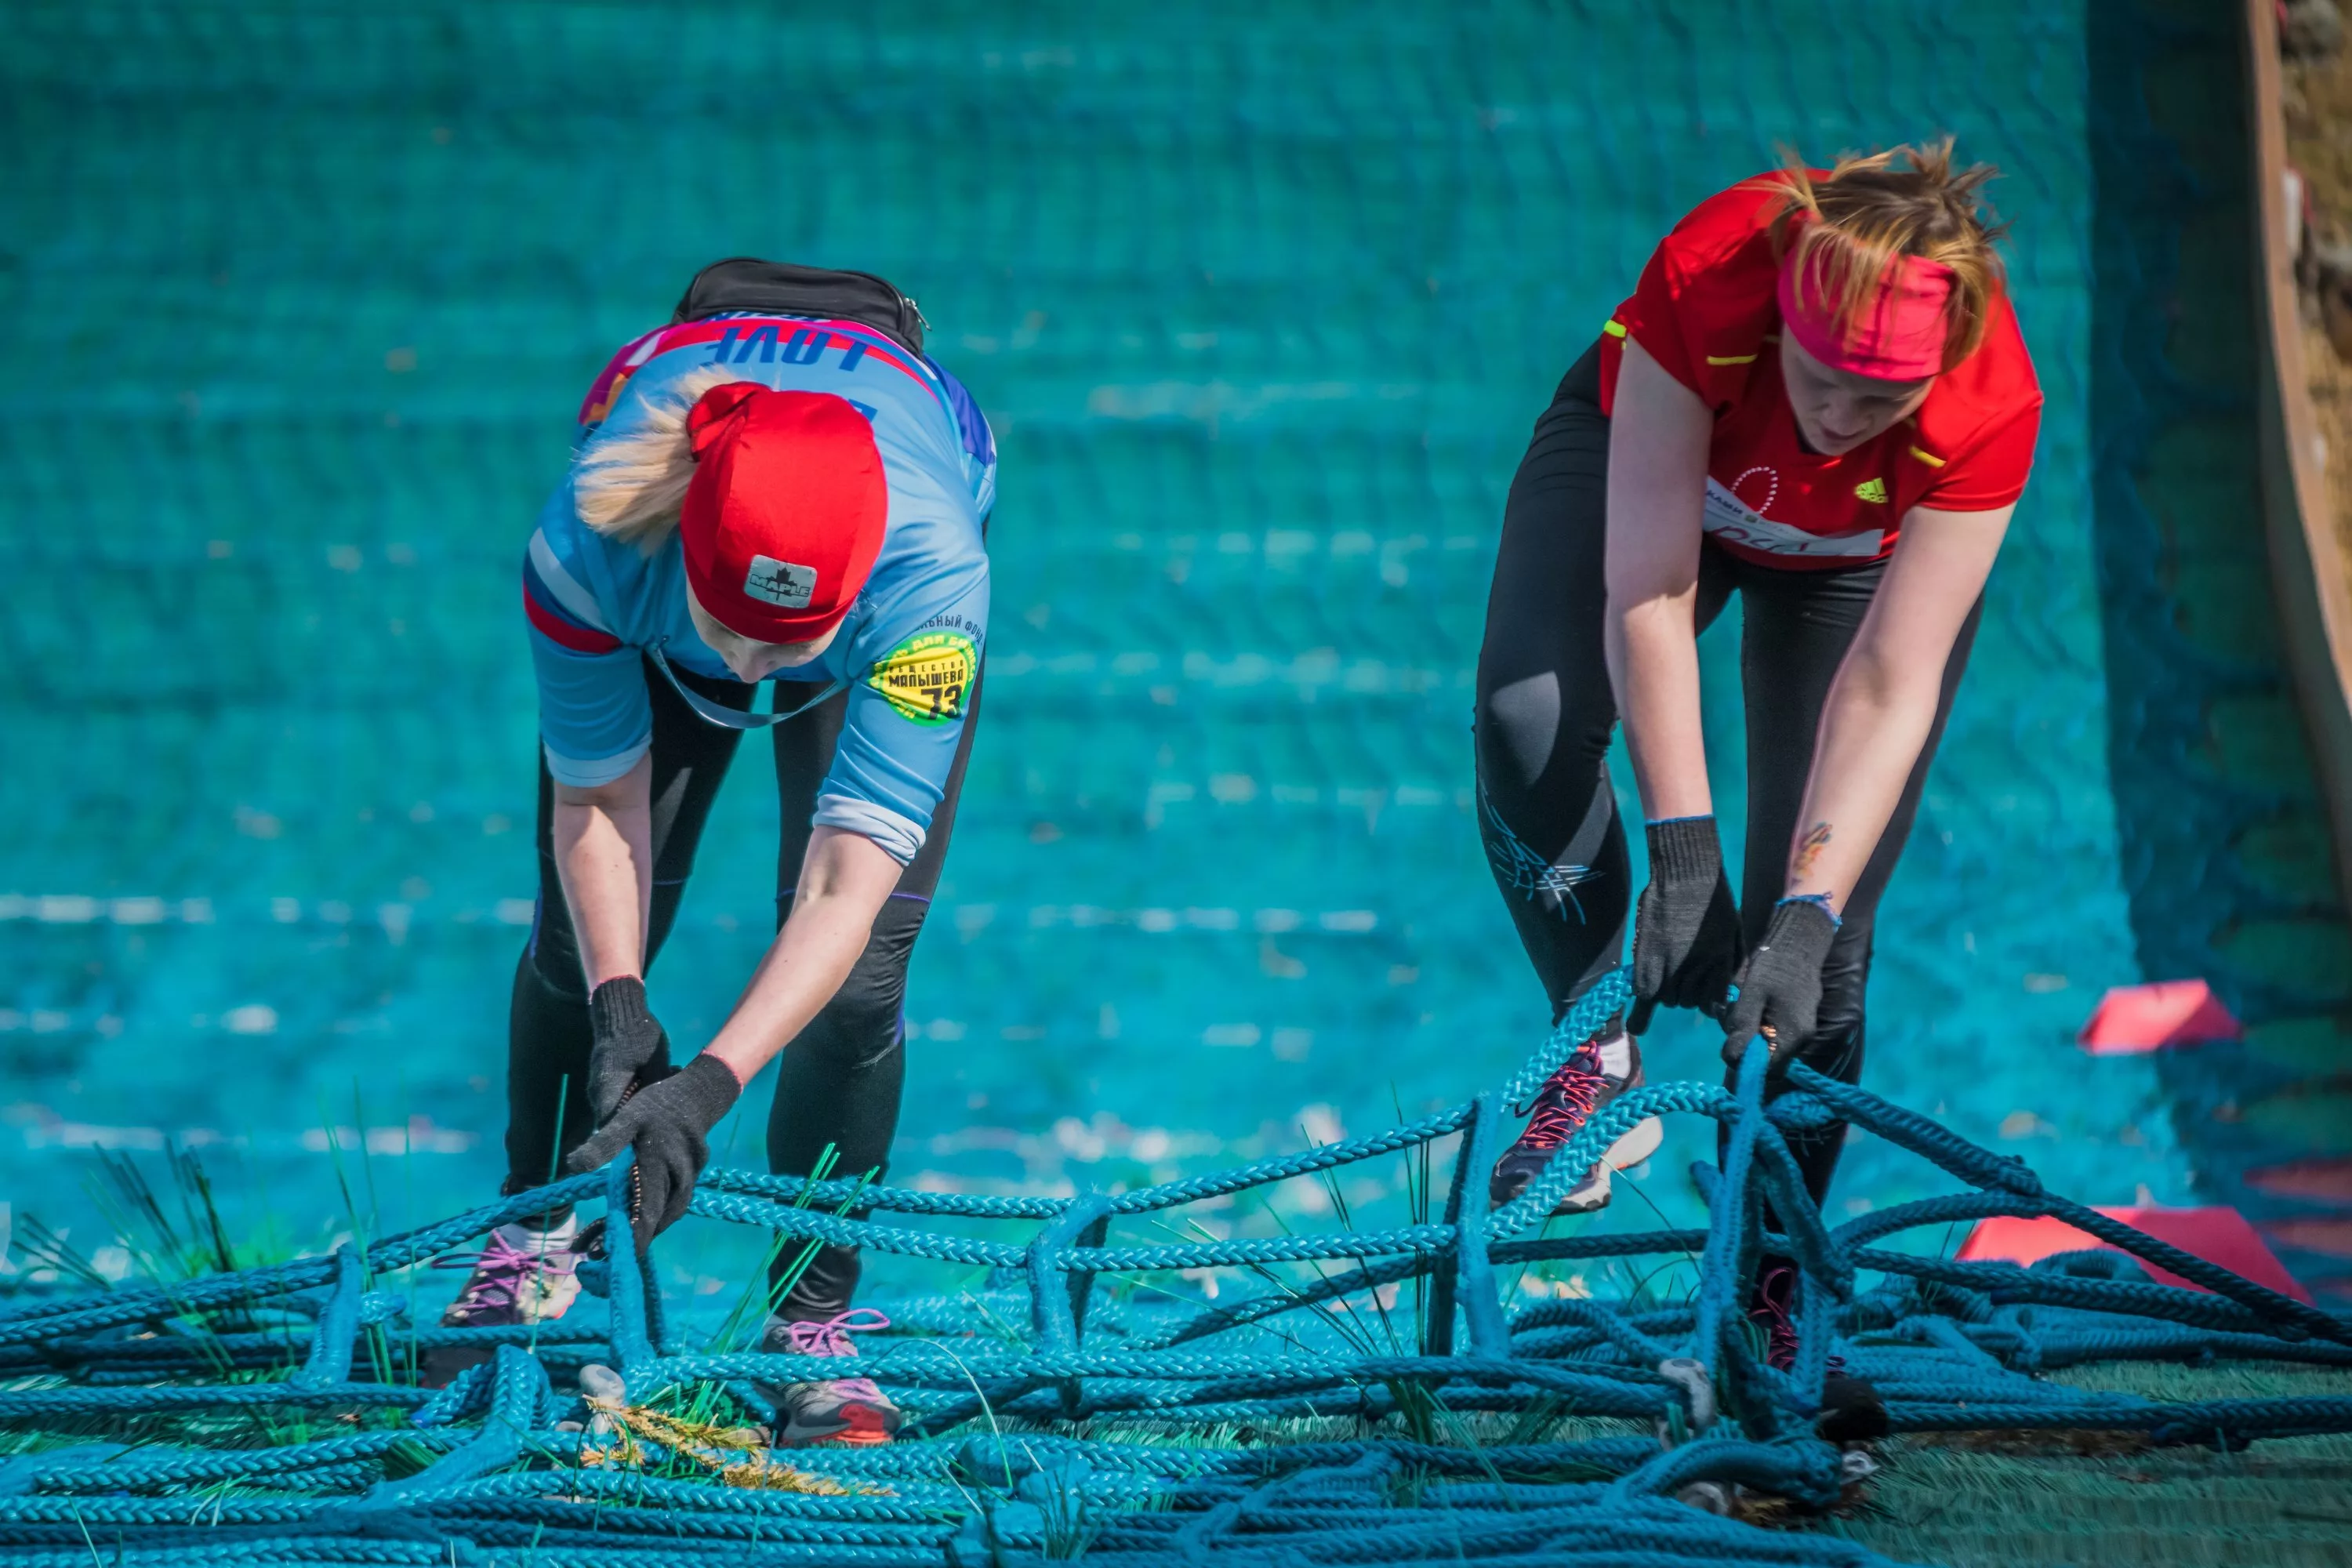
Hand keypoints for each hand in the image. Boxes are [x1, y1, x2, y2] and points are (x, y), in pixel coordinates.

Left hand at [565, 1054, 741, 1248]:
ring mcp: (686, 1181)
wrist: (702, 1093)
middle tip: (593, 1253)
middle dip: (626, 1241)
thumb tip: (573, 1165)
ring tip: (606, 1240)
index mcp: (659, 1169)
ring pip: (663, 1216)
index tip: (612, 1259)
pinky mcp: (688, 1179)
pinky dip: (650, 1215)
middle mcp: (676, 1181)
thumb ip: (604, 1143)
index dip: (632, 1239)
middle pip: (653, 1221)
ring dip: (638, 1230)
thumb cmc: (660, 1104)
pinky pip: (669, 1205)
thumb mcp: (628, 1117)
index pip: (646, 1214)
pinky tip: (632, 1215)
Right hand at [587, 977, 671, 1124]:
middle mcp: (599, 1093)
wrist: (621, 1012)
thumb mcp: (656, 1064)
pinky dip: (638, 1097)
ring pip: (620, 1108)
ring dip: (640, 1108)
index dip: (630, 1138)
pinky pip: (620, 1097)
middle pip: (616, 1120)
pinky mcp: (607, 1081)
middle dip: (639, 1125)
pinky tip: (658, 1090)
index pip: (612, 1127)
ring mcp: (600, 1087)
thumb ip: (656, 1091)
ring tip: (666, 1103)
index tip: (653, 1140)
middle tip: (666, 1123)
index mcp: (607, 1091)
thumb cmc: (639, 1036)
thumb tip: (663, 1114)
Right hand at [1629, 816, 1743, 1032]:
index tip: (1706, 1001)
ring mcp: (1671, 969)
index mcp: (1721, 964)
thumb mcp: (1734, 933)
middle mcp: (1697, 971)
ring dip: (1667, 991)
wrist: (1687, 875)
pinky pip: (1645, 996)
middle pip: (1688, 1002)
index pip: (1715, 1003)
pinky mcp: (1646, 963)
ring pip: (1668, 999)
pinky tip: (1639, 1024)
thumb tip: (1731, 988)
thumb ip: (1733, 963)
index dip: (1710, 1004)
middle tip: (1682, 972)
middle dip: (1686, 993)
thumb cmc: (1714, 899)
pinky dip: (1643, 1011)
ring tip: (1664, 972)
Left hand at [1720, 898, 1840, 1069]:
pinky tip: (1748, 1005)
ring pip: (1767, 1047)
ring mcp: (1801, 1032)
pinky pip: (1771, 1035)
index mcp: (1792, 1036)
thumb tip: (1733, 1059)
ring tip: (1737, 1006)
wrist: (1796, 945)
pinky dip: (1756, 1025)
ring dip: (1747, 1032)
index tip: (1731, 1041)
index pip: (1768, 1070)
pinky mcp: (1796, 1023)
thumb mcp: (1751, 996)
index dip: (1746, 1062)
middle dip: (1744, 1045)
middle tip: (1731, 1018)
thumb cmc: (1772, 968)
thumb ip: (1743, 1029)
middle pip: (1767, 1060)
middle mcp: (1801, 1040)